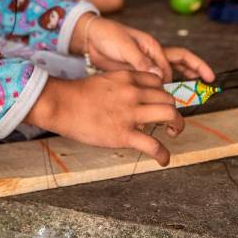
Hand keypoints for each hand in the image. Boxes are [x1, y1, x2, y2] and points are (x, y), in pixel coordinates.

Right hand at [25, 71, 184, 164]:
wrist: (61, 104)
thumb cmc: (78, 94)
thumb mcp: (105, 80)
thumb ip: (123, 86)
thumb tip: (135, 98)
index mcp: (128, 78)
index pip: (159, 82)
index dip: (163, 93)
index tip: (161, 103)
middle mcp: (134, 93)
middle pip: (168, 98)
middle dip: (173, 110)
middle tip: (169, 121)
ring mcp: (130, 113)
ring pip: (170, 115)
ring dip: (177, 126)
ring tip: (172, 134)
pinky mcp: (124, 134)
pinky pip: (153, 145)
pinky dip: (163, 154)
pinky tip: (163, 159)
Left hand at [71, 14, 214, 83]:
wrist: (89, 38)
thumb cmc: (108, 36)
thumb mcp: (124, 46)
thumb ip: (140, 61)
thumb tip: (158, 75)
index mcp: (152, 46)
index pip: (175, 60)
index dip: (180, 74)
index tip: (179, 87)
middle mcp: (152, 54)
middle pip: (180, 62)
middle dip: (196, 70)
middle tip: (210, 81)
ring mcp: (145, 63)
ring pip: (170, 73)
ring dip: (182, 81)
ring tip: (193, 94)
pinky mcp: (135, 72)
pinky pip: (154, 82)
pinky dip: (162, 89)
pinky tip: (163, 101)